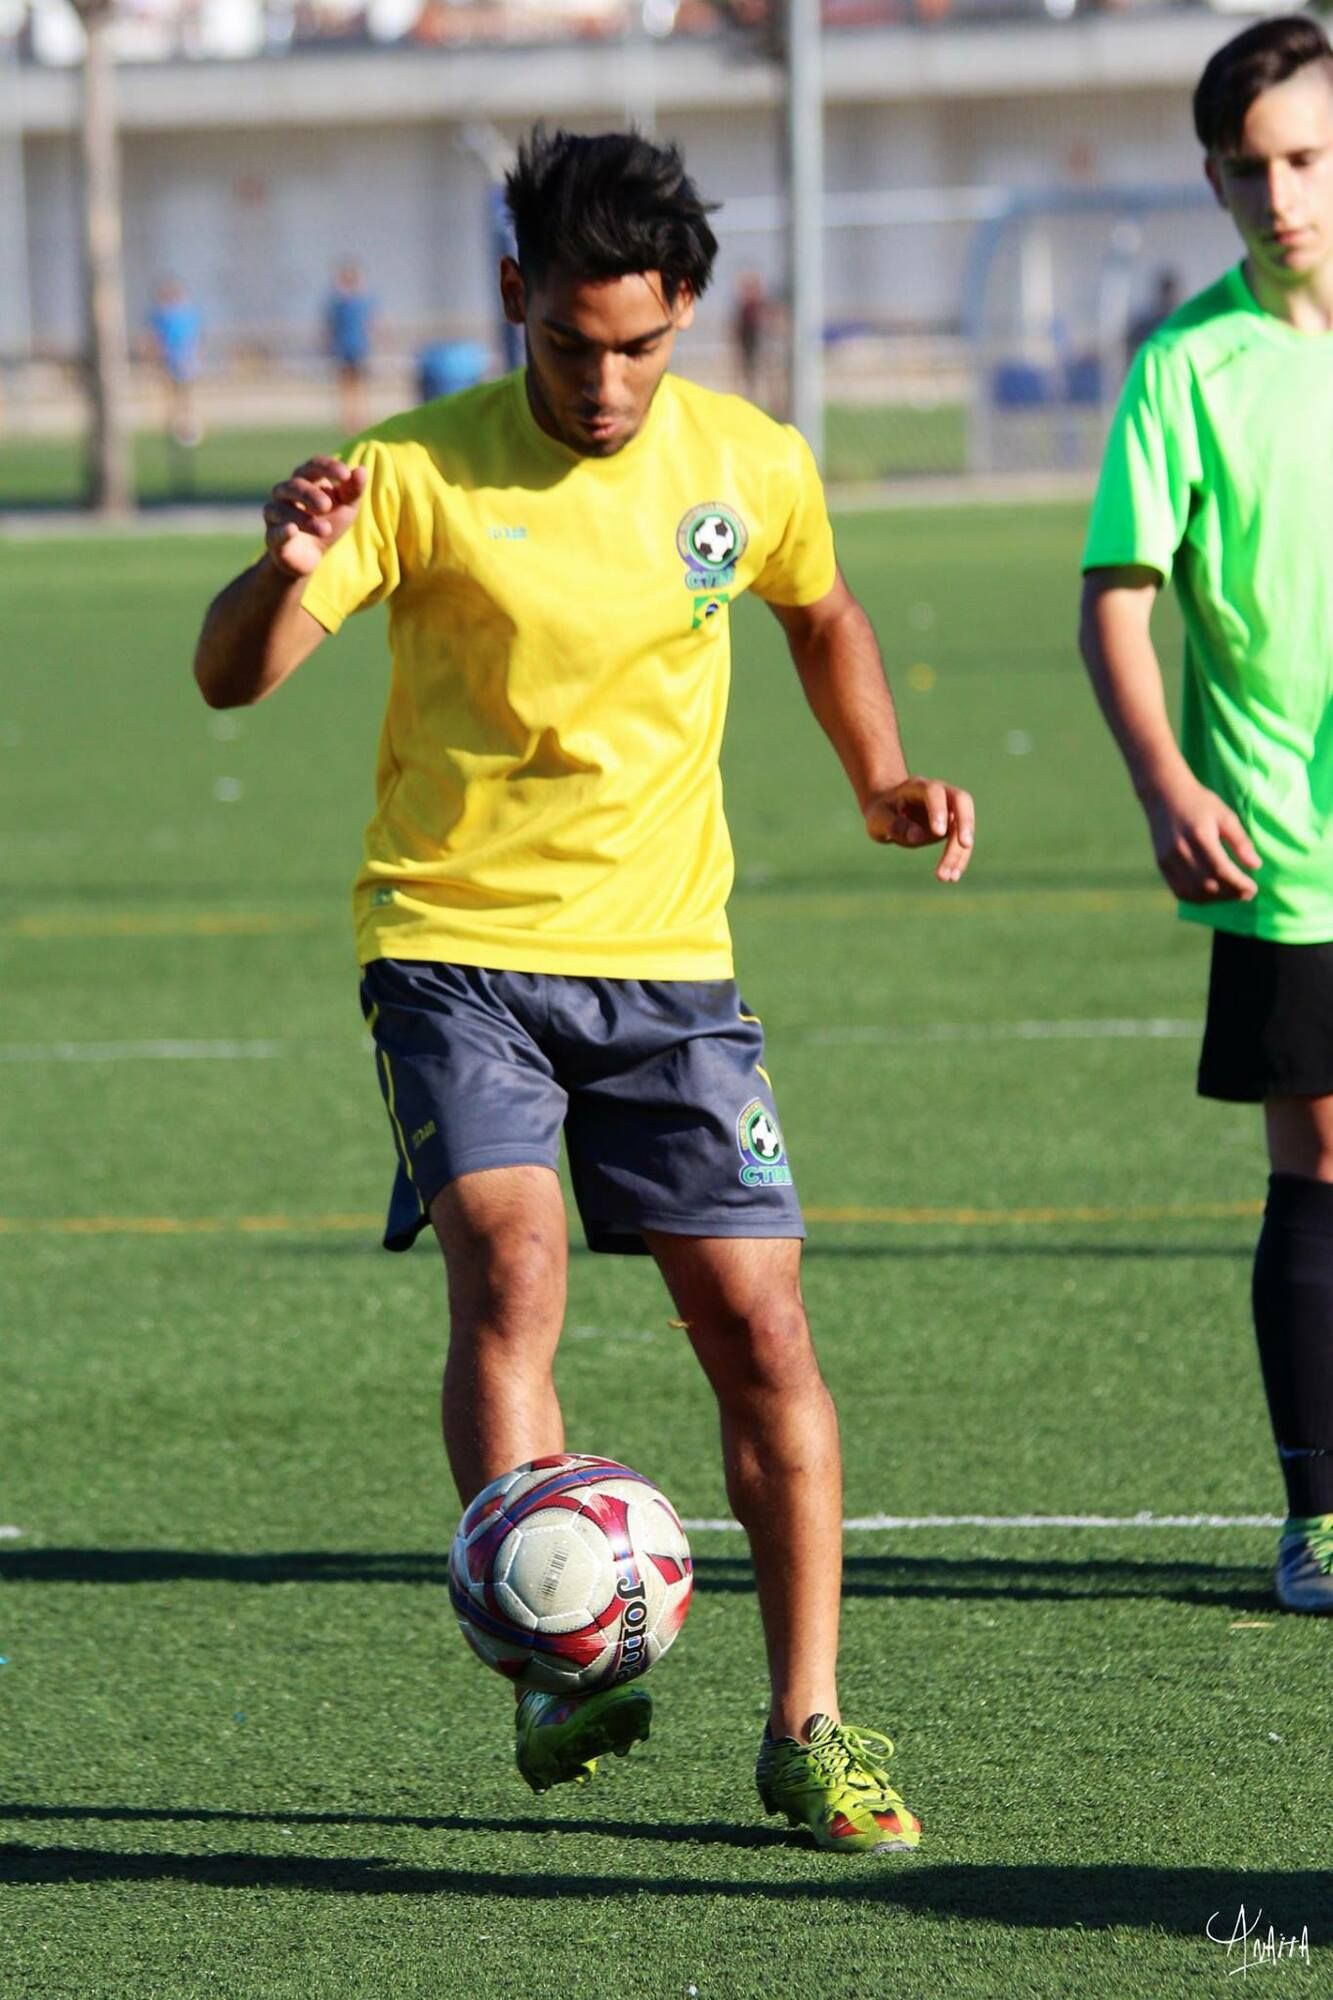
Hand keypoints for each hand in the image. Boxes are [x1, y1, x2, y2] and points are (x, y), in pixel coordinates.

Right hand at [262, 456, 367, 577]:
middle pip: (295, 485)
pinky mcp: (273, 537)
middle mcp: (285, 492)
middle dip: (310, 494)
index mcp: (306, 480)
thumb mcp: (346, 507)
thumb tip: (362, 469)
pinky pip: (274, 532)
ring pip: (283, 509)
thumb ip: (353, 490)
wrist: (310, 557)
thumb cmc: (327, 523)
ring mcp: (275, 514)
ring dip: (304, 518)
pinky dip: (282, 531)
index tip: (345, 475)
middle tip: (327, 506)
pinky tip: (292, 530)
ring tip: (326, 529)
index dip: (328, 467)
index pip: (313, 465)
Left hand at [864, 777, 975, 882]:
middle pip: (962, 801)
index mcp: (918, 787)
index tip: (938, 832)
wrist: (888, 812)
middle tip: (965, 845)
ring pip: (964, 825)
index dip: (938, 809)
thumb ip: (895, 825)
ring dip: (960, 851)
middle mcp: (940, 793)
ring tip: (948, 877)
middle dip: (966, 822)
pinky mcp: (953, 826)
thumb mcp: (878, 819)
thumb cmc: (882, 812)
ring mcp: (949, 809)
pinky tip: (951, 877)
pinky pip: (962, 841)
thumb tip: (917, 836)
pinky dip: (959, 858)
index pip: (934, 792)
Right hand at [1144, 773, 1260, 901]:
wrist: (1165, 795)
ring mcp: (1168, 859)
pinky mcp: (1161, 864)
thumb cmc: (1200, 803)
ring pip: (1193, 892)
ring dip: (1215, 899)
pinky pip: (1179, 891)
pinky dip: (1197, 898)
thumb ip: (1240, 841)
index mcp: (1199, 835)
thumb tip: (1256, 866)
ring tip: (1231, 894)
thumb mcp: (1225, 815)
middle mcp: (1181, 850)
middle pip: (1207, 885)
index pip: (1221, 870)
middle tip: (1246, 893)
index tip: (1253, 888)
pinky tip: (1211, 894)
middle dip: (1230, 894)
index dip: (1238, 884)